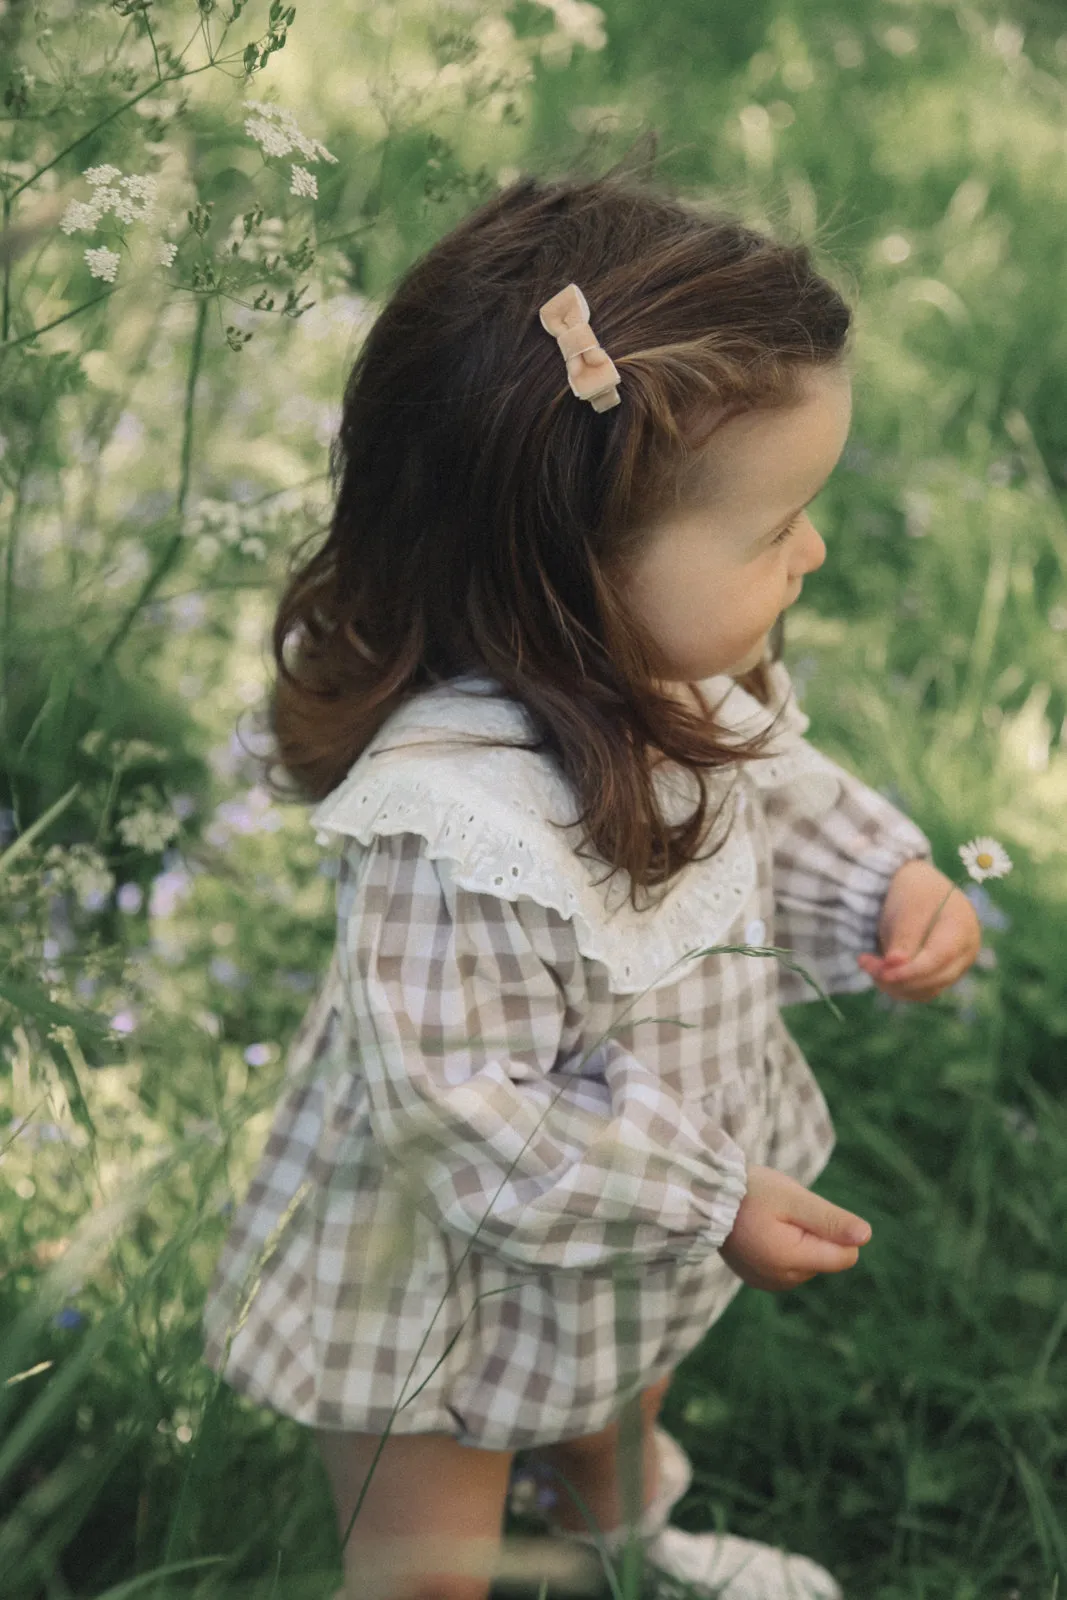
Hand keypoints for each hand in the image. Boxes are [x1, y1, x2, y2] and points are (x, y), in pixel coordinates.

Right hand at [718, 1164, 871, 1292]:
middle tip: (783, 1212)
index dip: (834, 1229)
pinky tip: (762, 1232)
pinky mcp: (761, 1280)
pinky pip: (790, 1267)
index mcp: (793, 1261)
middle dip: (815, 1234)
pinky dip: (783, 1249)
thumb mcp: (793, 1198)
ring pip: (809, 1263)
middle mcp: (783, 1280)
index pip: (846, 1255)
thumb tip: (866, 1237)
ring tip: (769, 1220)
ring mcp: (770, 1283)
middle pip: (826, 1259)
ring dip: (799, 1241)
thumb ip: (829, 1219)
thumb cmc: (751, 1192)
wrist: (706, 1199)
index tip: (805, 1212)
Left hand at [858, 857, 981, 1002]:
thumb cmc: (913, 892)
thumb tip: (895, 965)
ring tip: (868, 964)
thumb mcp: (908, 908)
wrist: (915, 886)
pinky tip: (880, 971)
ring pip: (926, 990)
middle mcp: (964, 952)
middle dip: (898, 978)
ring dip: (895, 985)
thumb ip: (904, 937)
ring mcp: (955, 966)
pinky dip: (899, 987)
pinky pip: (921, 992)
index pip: (939, 958)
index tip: (882, 972)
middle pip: (934, 978)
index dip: (910, 970)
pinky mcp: (941, 975)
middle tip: (865, 962)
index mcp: (962, 929)